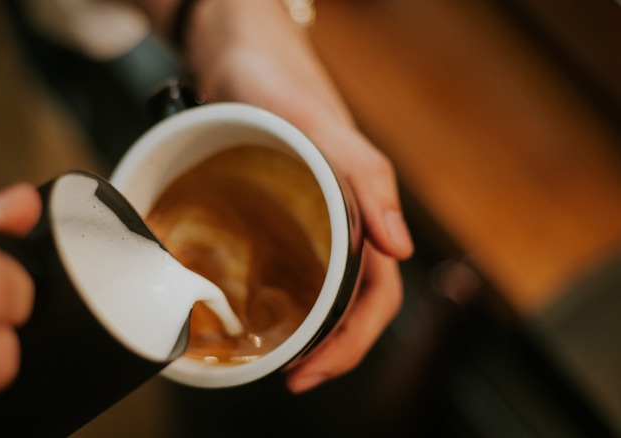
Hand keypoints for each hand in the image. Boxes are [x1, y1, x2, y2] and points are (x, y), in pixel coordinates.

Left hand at [184, 0, 413, 391]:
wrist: (235, 49)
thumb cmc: (278, 80)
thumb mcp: (321, 126)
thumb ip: (364, 178)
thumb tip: (400, 251)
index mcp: (362, 206)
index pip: (376, 294)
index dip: (351, 341)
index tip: (311, 370)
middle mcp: (343, 217)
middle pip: (353, 301)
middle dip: (331, 348)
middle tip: (291, 376)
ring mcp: (313, 216)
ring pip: (326, 287)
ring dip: (311, 330)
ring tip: (281, 356)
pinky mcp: (284, 209)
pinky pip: (295, 262)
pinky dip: (286, 296)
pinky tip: (261, 310)